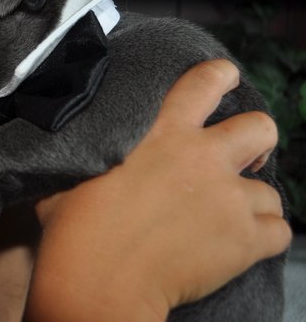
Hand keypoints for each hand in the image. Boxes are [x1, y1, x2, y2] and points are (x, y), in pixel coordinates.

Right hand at [29, 59, 291, 320]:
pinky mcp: (245, 239)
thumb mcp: (76, 169)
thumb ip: (95, 151)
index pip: (206, 81)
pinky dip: (263, 237)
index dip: (222, 77)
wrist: (99, 278)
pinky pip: (279, 231)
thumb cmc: (76, 225)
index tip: (225, 80)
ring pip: (271, 190)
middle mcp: (202, 156)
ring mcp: (228, 198)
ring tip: (226, 217)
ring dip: (251, 202)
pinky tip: (238, 244)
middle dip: (255, 140)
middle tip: (238, 158)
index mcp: (161, 131)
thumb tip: (79, 145)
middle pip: (261, 127)